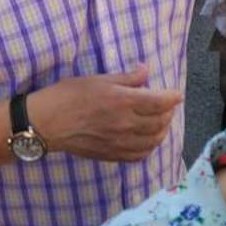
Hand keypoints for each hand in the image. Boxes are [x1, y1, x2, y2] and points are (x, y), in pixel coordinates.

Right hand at [29, 66, 182, 161]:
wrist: (47, 123)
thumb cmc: (68, 95)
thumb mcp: (98, 79)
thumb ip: (125, 78)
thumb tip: (145, 71)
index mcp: (124, 101)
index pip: (160, 102)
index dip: (172, 97)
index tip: (177, 94)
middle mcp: (127, 124)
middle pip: (160, 121)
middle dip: (169, 112)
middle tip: (167, 106)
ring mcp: (121, 142)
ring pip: (154, 140)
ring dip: (162, 130)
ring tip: (161, 122)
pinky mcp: (113, 155)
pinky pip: (140, 155)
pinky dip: (149, 147)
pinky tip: (147, 140)